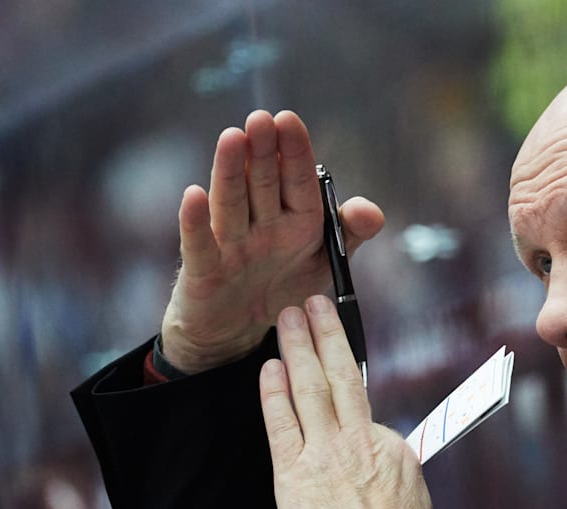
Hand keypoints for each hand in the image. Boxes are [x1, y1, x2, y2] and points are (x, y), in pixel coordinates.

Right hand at [161, 110, 384, 373]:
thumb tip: (372, 211)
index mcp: (294, 219)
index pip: (296, 180)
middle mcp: (260, 224)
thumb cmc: (281, 285)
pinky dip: (196, 222)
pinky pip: (200, 245)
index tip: (288, 120)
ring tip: (231, 138)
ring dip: (230, 172)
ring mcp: (230, 245)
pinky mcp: (204, 271)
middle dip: (263, 151)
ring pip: (231, 203)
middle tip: (261, 119)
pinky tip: (194, 195)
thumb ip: (348, 234)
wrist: (237, 330)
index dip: (293, 151)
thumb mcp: (323, 263)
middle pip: (261, 183)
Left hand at [259, 295, 437, 508]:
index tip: (336, 363)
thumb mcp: (418, 507)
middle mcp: (359, 441)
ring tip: (287, 318)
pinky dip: (273, 393)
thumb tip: (396, 477)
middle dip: (325, 334)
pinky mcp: (293, 474)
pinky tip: (268, 368)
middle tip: (312, 302)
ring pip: (310, 387)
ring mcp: (324, 454)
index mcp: (392, 448)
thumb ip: (401, 480)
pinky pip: (281, 423)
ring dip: (297, 347)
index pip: (363, 410)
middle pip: (339, 375)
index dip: (348, 387)